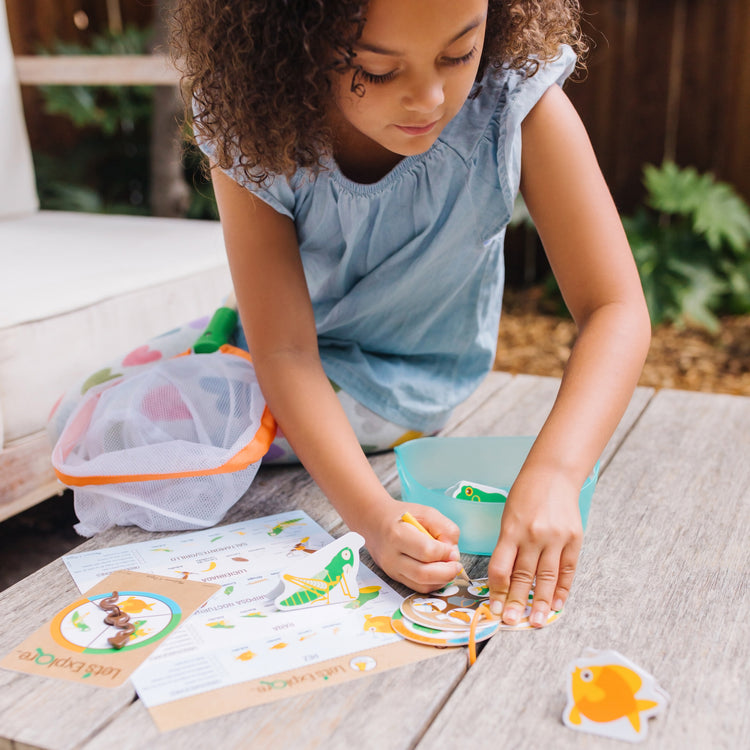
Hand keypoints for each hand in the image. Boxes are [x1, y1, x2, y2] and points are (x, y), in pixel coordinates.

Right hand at [362, 499, 461, 592]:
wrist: (374, 522)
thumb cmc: (401, 516)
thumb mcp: (426, 512)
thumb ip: (445, 528)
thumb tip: (453, 553)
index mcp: (397, 534)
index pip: (426, 551)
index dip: (444, 553)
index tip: (452, 549)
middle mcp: (391, 556)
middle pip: (423, 574)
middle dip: (446, 572)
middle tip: (456, 565)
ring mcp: (392, 570)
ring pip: (421, 585)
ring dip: (441, 580)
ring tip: (448, 568)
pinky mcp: (395, 577)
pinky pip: (417, 587)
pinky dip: (433, 583)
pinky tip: (438, 572)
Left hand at [487, 468, 582, 626]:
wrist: (554, 474)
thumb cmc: (525, 495)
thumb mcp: (508, 517)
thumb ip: (507, 546)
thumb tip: (504, 580)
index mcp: (511, 529)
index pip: (501, 568)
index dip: (497, 591)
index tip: (494, 607)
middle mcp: (533, 535)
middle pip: (523, 576)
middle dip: (516, 602)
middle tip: (511, 622)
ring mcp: (556, 538)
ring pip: (547, 577)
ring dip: (540, 602)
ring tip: (535, 622)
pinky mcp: (574, 539)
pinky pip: (568, 570)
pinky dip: (562, 589)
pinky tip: (556, 604)